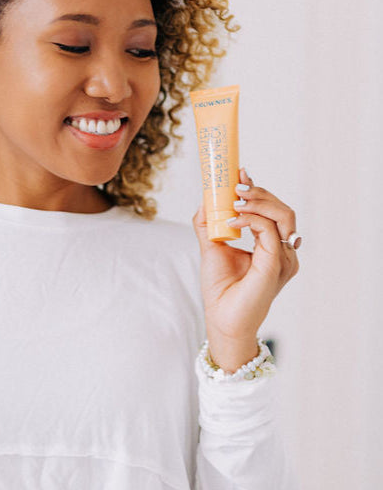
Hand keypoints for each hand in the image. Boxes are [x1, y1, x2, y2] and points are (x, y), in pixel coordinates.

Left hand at [191, 168, 299, 369]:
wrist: (221, 317)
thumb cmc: (220, 288)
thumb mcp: (212, 247)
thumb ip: (210, 223)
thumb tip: (206, 199)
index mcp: (269, 245)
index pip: (271, 210)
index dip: (258, 189)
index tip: (240, 172)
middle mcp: (281, 250)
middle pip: (281, 209)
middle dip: (258, 191)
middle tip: (236, 183)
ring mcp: (282, 257)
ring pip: (282, 214)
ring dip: (258, 200)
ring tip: (236, 199)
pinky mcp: (276, 264)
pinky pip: (270, 230)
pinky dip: (251, 218)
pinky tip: (234, 220)